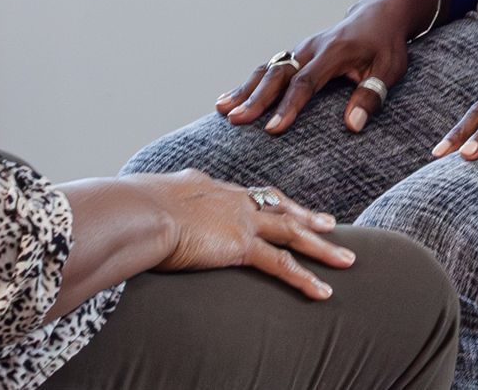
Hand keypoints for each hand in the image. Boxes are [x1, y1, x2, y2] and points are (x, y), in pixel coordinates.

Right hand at [135, 170, 353, 299]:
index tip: (282, 206)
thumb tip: (134, 211)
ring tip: (346, 259)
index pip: (246, 193)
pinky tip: (323, 291)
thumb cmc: (130, 210)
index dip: (268, 201)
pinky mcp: (241, 245)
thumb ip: (152, 209)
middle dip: (306, 215)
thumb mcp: (145, 204)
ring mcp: (239, 220)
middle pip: (278, 206)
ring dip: (322, 247)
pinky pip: (282, 265)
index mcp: (207, 187)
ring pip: (291, 232)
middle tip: (330, 223)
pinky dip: (305, 279)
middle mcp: (229, 198)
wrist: (139, 212)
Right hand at [216, 1, 410, 136]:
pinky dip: (247, 84)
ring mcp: (300, 49)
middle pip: (278, 74)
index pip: (306, 82)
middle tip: (236, 120)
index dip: (289, 106)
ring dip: (244, 90)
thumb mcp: (389, 69)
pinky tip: (229, 100)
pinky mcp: (295, 53)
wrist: (377, 15)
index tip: (273, 130)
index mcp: (333, 52)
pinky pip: (268, 68)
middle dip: (255, 99)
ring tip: (223, 110)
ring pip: (267, 69)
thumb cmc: (385, 45)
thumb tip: (352, 126)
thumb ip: (371, 95)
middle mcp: (310, 48)